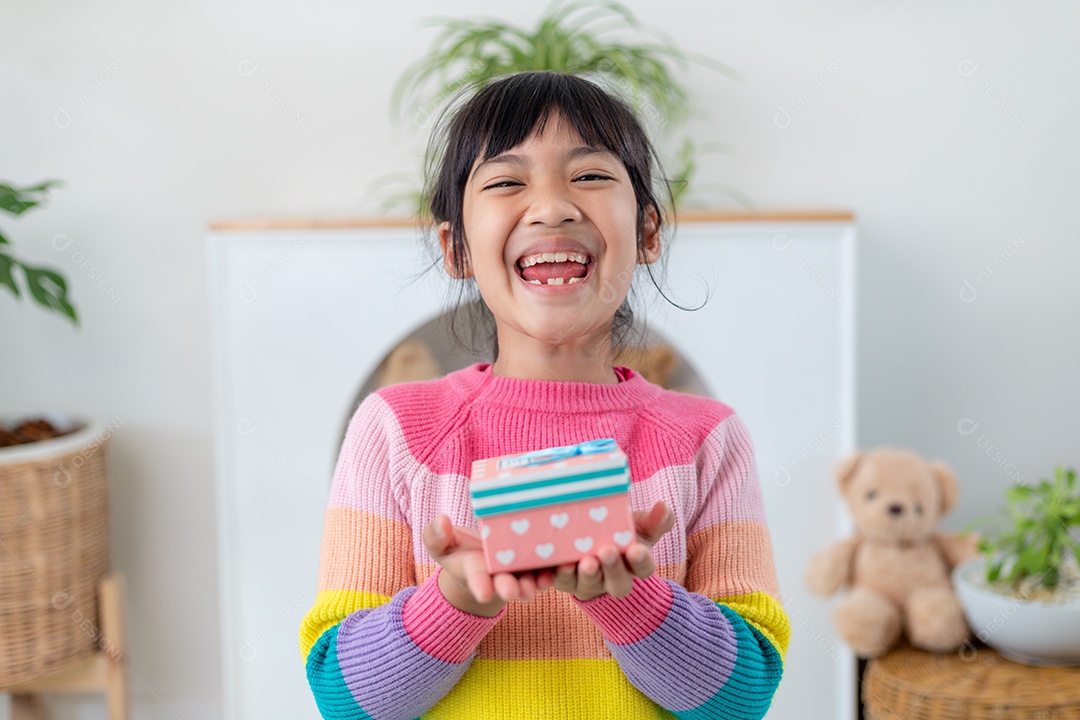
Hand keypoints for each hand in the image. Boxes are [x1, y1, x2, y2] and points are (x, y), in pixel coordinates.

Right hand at [422, 515, 555, 615]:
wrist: (484, 552)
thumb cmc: (459, 549)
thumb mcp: (441, 544)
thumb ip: (436, 536)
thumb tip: (441, 521)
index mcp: (475, 572)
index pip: (477, 580)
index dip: (480, 586)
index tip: (482, 592)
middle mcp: (499, 576)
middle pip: (505, 584)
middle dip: (509, 588)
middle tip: (513, 592)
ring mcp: (520, 572)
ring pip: (529, 580)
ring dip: (535, 583)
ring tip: (541, 583)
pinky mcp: (538, 564)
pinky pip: (548, 568)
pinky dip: (555, 568)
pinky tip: (565, 563)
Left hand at [553, 501, 674, 601]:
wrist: (591, 541)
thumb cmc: (621, 532)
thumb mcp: (640, 526)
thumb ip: (655, 519)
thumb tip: (663, 507)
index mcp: (635, 565)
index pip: (643, 568)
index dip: (641, 560)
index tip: (637, 548)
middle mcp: (613, 579)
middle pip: (618, 582)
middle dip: (613, 568)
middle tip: (607, 551)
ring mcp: (588, 581)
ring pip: (589, 583)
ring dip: (588, 573)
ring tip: (585, 561)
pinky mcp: (565, 579)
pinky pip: (561, 581)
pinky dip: (559, 575)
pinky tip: (558, 565)